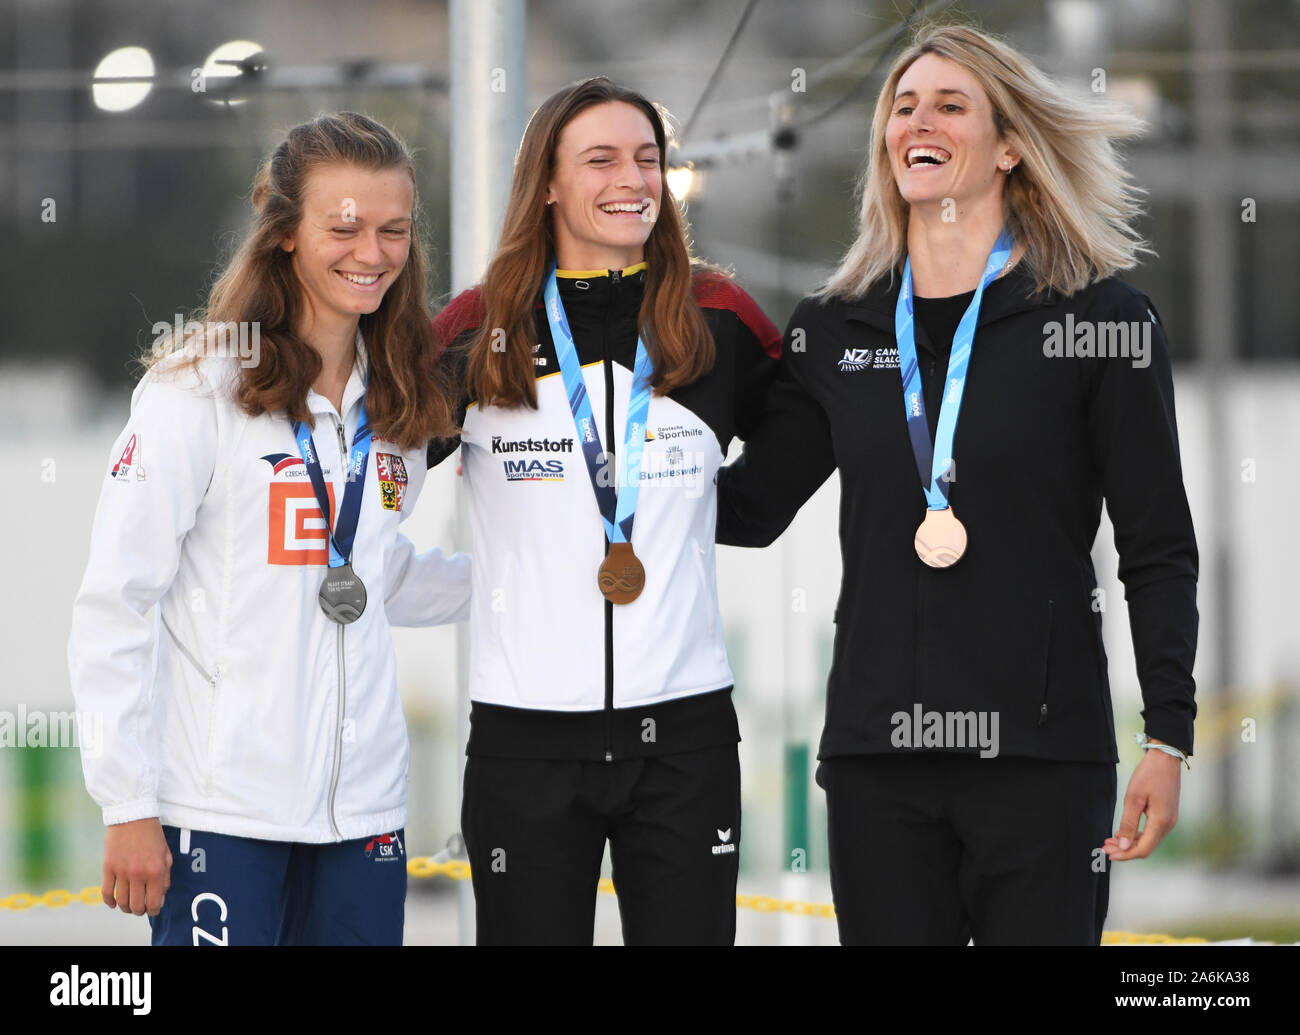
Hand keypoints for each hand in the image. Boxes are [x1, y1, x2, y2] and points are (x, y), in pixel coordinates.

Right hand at [102, 818, 172, 915]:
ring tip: (129, 904)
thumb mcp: (166, 854)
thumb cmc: (152, 834)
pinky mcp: (108, 868)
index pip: (154, 903)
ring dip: (126, 907)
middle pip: (136, 906)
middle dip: (140, 911)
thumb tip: (160, 896)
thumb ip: (165, 876)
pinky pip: (106, 892)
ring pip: (122, 902)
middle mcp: (139, 874)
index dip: (153, 910)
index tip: (153, 909)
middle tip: (141, 907)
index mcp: (156, 871)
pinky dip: (110, 901)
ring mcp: (121, 872)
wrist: (132, 816)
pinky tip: (114, 903)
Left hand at [1102, 738, 1182, 861]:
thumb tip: (1124, 845)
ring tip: (1111, 840)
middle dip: (1125, 850)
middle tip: (1105, 847)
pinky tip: (1123, 832)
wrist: (1166, 758)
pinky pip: (1152, 831)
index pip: (1142, 849)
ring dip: (1130, 842)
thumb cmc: (1149, 775)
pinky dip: (1138, 835)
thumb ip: (1128, 824)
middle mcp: (1168, 825)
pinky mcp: (1167, 814)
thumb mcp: (1133, 799)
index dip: (1125, 855)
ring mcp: (1169, 820)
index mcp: (1161, 823)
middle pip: (1146, 847)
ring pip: (1149, 840)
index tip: (1108, 854)